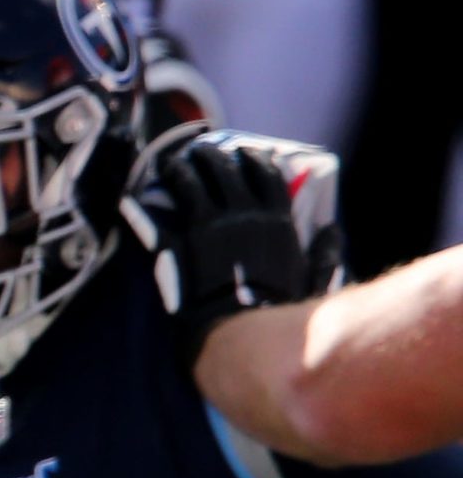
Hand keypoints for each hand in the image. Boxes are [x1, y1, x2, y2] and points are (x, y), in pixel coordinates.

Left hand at [121, 132, 317, 366]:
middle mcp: (244, 214)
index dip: (254, 159)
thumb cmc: (279, 308)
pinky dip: (153, 200)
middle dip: (213, 156)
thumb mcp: (314, 278)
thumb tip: (333, 231)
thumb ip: (326, 253)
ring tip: (172, 161)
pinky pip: (164, 213)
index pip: (266, 175)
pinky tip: (143, 192)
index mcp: (277, 219)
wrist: (242, 327)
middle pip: (226, 170)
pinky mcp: (184, 240)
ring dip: (182, 167)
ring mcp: (213, 224)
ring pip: (194, 182)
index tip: (245, 151)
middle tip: (201, 150)